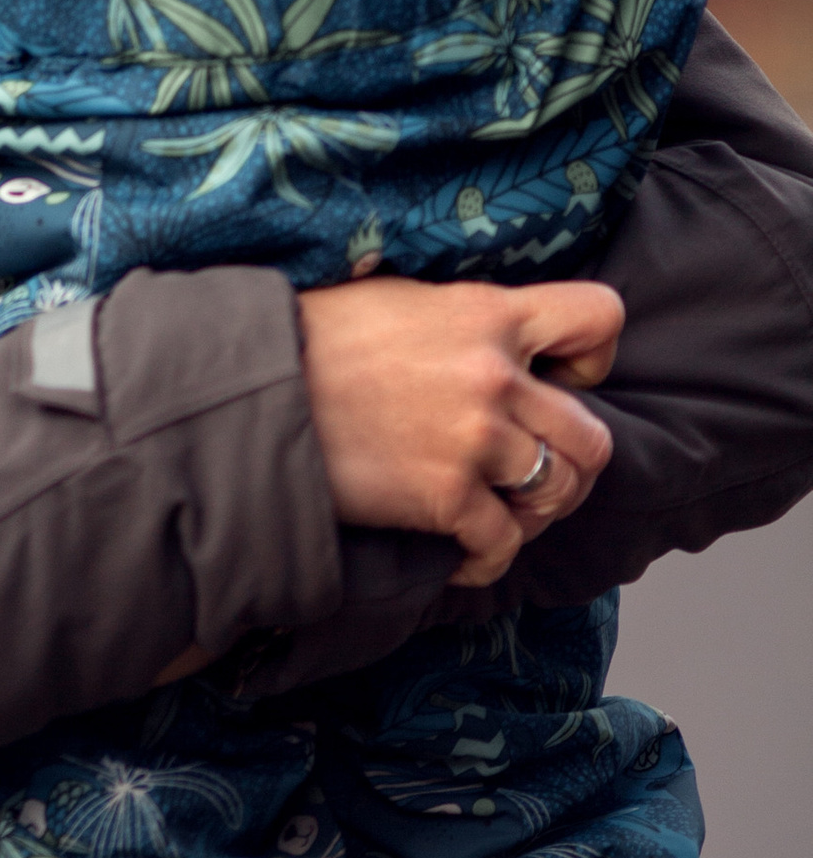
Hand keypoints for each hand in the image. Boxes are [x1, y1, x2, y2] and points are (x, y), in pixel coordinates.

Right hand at [297, 276, 622, 587]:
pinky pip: (503, 545)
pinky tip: (463, 554)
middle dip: (571, 462)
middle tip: (533, 468)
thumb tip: (503, 338)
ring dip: (536, 512)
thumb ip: (467, 318)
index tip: (561, 376)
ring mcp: (475, 440)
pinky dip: (487, 559)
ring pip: (559, 492)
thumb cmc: (318, 336)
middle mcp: (495, 375)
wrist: (258, 387)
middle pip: (592, 436)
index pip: (599, 318)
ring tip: (502, 512)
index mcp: (488, 313)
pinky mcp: (446, 497)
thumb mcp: (404, 298)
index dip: (592, 355)